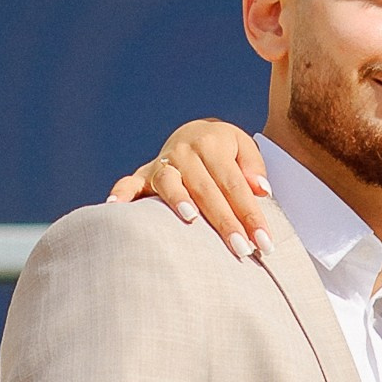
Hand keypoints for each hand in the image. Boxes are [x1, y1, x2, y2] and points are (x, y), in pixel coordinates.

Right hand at [106, 121, 272, 258]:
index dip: (251, 214)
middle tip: (241, 249)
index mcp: (213, 144)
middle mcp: (186, 152)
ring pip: (170, 183)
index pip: (235, 185)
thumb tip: (261, 190)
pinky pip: (129, 183)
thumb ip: (253, 166)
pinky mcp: (143, 174)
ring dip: (178, 200)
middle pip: (207, 189)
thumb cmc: (224, 149)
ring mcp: (163, 162)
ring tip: (190, 220)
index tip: (264, 243)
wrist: (194, 132)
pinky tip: (116, 207)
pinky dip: (122, 193)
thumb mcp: (243, 146)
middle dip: (225, 221)